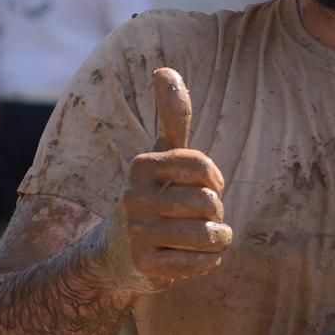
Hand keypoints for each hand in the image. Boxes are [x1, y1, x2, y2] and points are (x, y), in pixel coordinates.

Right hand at [101, 68, 230, 293]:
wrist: (116, 255)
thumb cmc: (153, 196)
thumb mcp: (161, 155)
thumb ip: (172, 116)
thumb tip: (164, 68)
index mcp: (141, 165)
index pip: (199, 164)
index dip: (214, 177)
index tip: (209, 183)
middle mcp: (132, 197)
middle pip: (207, 201)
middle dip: (216, 211)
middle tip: (200, 216)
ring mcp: (136, 233)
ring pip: (207, 234)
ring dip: (218, 238)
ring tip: (209, 237)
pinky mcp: (143, 267)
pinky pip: (198, 264)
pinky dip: (208, 261)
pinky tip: (197, 257)